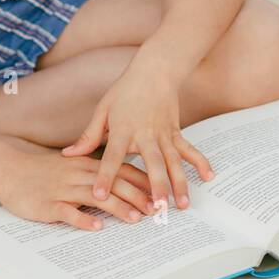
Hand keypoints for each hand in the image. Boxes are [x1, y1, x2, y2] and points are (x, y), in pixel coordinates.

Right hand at [0, 148, 151, 231]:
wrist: (9, 170)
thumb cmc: (42, 171)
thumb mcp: (72, 166)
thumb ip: (96, 173)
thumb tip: (124, 184)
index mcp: (87, 165)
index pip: (122, 170)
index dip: (143, 182)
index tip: (160, 193)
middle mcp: (78, 175)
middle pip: (114, 184)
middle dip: (137, 197)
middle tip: (156, 211)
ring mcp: (63, 189)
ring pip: (95, 197)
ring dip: (117, 208)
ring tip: (135, 220)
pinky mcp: (48, 204)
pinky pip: (67, 212)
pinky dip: (83, 220)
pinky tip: (96, 228)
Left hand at [61, 56, 213, 210]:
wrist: (155, 70)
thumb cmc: (125, 91)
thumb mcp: (102, 110)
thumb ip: (88, 136)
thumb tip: (68, 155)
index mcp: (123, 129)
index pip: (112, 156)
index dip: (105, 176)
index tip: (100, 195)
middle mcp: (146, 134)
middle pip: (152, 163)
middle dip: (156, 186)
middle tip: (157, 209)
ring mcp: (164, 134)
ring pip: (174, 162)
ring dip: (179, 183)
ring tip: (183, 204)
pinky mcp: (176, 132)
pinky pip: (189, 150)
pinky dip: (200, 162)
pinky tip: (209, 177)